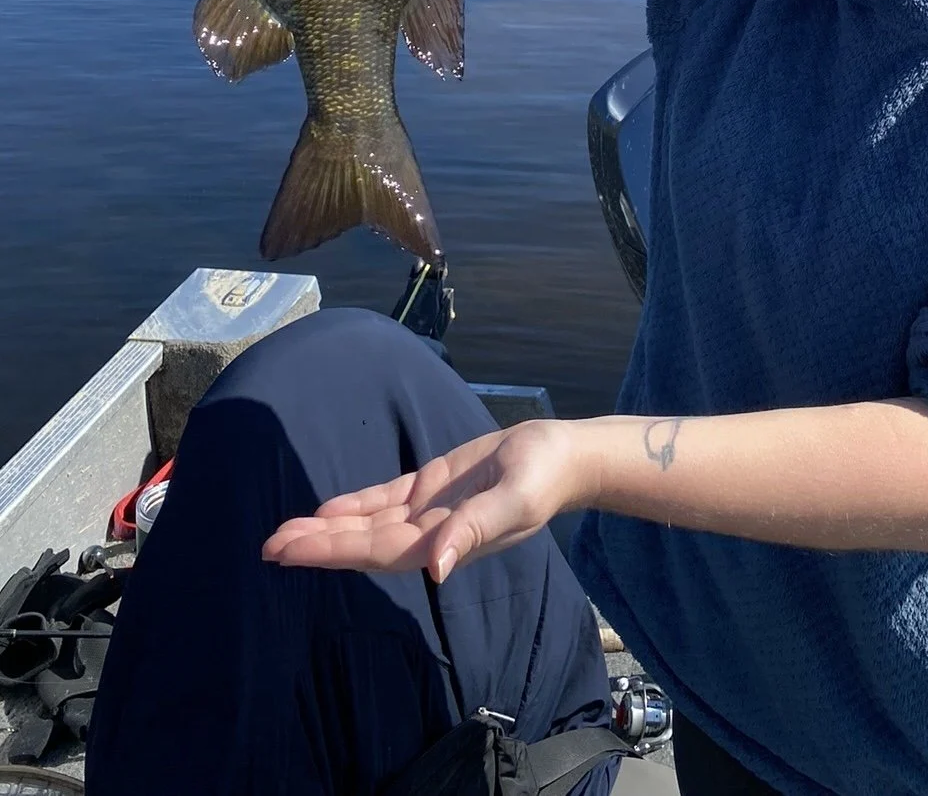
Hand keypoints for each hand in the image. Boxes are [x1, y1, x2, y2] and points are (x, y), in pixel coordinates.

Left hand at [262, 418, 592, 582]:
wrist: (562, 455)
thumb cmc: (543, 476)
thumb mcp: (513, 501)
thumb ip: (475, 531)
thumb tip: (438, 568)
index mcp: (444, 543)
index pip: (377, 551)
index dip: (333, 552)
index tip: (292, 552)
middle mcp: (429, 534)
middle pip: (363, 543)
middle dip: (317, 545)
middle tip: (268, 546)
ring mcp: (429, 512)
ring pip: (368, 524)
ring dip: (328, 529)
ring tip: (283, 533)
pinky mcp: (433, 488)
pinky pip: (385, 500)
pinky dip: (355, 506)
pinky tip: (326, 510)